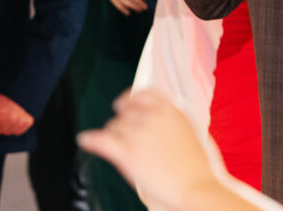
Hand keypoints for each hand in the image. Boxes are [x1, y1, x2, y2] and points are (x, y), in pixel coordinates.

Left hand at [0, 93, 34, 134]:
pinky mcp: (27, 123)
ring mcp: (19, 121)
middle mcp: (10, 117)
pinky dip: (15, 128)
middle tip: (2, 115)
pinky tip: (16, 119)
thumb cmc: (6, 96)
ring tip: (9, 116)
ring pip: (7, 133)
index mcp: (0, 111)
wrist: (23, 91)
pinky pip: (17, 132)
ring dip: (6, 127)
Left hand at [77, 89, 224, 208]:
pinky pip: (101, 140)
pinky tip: (84, 140)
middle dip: (124, 122)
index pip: (142, 93)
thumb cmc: (197, 169)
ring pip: (114, 126)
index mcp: (170, 109)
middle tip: (125, 134)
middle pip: (125, 111)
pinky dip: (91, 139)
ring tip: (120, 147)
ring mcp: (138, 132)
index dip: (129, 99)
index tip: (123, 104)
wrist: (197, 189)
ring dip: (114, 135)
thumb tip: (155, 119)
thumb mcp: (190, 132)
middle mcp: (152, 116)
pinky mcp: (127, 151)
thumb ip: (170, 121)